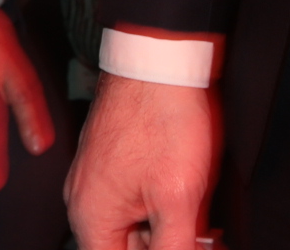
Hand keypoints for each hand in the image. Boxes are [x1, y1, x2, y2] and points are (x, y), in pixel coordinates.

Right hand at [66, 71, 222, 249]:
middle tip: (204, 239)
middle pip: (127, 247)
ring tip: (203, 222)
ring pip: (136, 224)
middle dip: (168, 244)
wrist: (161, 57)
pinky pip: (136, 198)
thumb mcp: (179, 198)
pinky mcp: (115, 158)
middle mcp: (85, 198)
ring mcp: (98, 175)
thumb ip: (175, 247)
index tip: (183, 247)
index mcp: (90, 215)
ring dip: (170, 228)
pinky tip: (191, 198)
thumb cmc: (163, 115)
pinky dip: (164, 205)